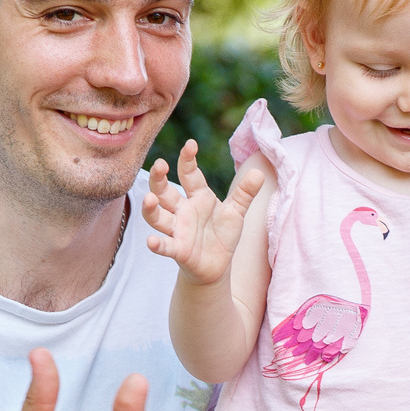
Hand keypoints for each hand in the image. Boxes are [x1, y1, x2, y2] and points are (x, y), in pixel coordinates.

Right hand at [143, 139, 264, 285]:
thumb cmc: (221, 235)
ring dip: (151, 209)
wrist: (216, 266)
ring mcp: (178, 230)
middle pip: (164, 191)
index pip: (189, 174)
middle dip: (159, 178)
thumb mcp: (236, 212)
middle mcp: (183, 211)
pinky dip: (157, 244)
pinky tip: (151, 242)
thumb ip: (245, 194)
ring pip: (158, 217)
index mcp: (198, 197)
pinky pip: (165, 246)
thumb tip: (259, 173)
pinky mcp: (178, 250)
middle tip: (160, 164)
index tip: (190, 144)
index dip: (188, 159)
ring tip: (150, 199)